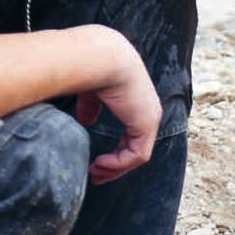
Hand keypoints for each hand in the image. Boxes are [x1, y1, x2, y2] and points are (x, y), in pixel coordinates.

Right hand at [75, 26, 160, 184]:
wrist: (102, 58)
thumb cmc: (94, 70)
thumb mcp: (92, 93)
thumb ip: (91, 108)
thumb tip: (85, 121)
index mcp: (138, 104)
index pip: (133, 136)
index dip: (116, 153)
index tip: (96, 163)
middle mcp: (148, 112)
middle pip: (137, 148)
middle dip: (117, 166)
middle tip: (97, 176)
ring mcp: (149, 118)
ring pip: (138, 155)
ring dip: (116, 168)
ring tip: (96, 172)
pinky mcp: (146, 124)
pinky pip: (137, 155)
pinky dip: (119, 165)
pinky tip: (100, 164)